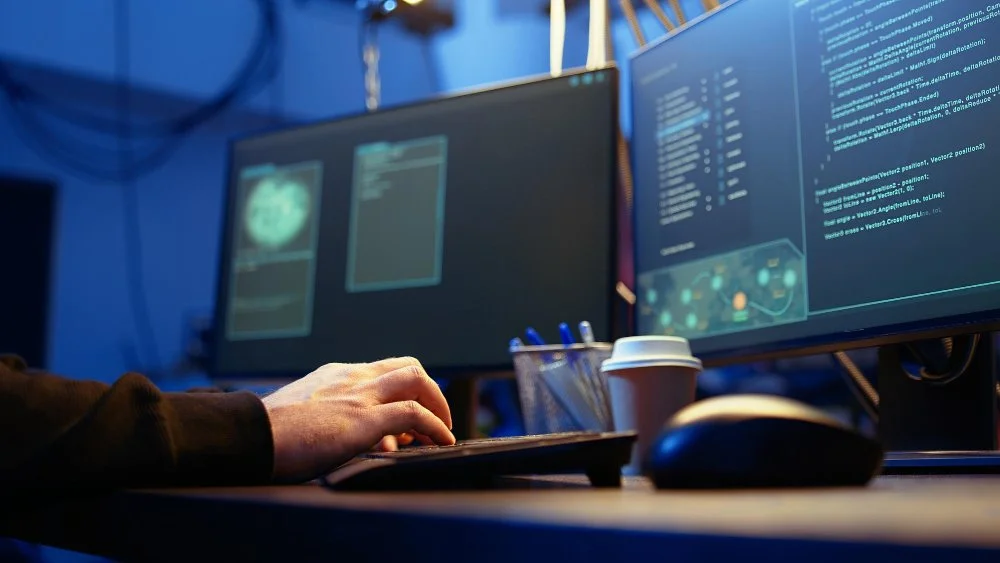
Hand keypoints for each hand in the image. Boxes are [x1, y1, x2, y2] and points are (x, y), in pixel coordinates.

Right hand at [262, 357, 454, 481]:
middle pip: (407, 366)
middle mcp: (351, 378)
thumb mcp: (304, 416)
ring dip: (439, 405)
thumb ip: (333, 421)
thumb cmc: (269, 435)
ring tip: (443, 431)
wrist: (249, 435)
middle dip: (429, 391)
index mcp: (335, 376)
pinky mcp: (364, 418)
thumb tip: (357, 439)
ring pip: (417, 379)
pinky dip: (435, 426)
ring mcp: (360, 395)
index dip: (403, 391)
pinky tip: (440, 441)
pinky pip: (415, 413)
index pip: (382, 370)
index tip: (407, 420)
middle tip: (435, 418)